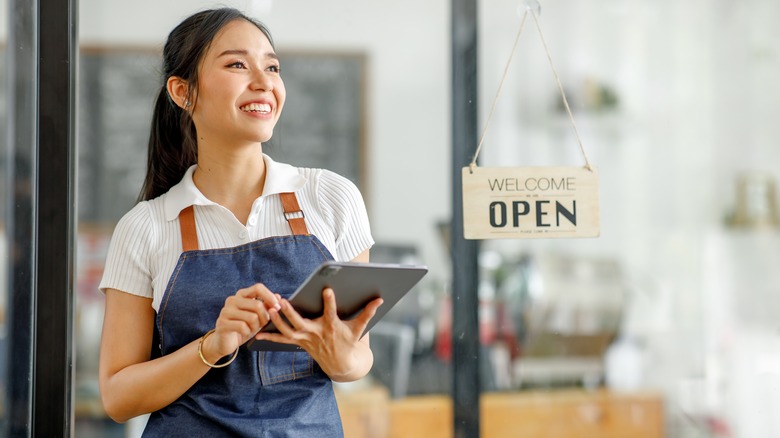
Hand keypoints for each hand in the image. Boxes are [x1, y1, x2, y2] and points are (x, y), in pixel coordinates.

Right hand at [200, 284, 280, 362]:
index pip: (258, 288)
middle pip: (258, 305)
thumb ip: (266, 306)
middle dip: (265, 317)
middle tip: (263, 324)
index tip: (277, 307)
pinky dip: (247, 332)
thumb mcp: (258, 316)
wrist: (225, 342)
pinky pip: (243, 327)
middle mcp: (232, 300)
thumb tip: (278, 296)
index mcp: (241, 295)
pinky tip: (244, 333)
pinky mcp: (222, 323)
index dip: (270, 296)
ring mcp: (226, 311)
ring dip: (256, 326)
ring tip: (252, 329)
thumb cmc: (244, 327)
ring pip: (252, 317)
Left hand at [255, 287, 382, 379]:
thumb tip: (380, 299)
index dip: (330, 301)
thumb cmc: (349, 342)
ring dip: (277, 321)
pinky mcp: (299, 343)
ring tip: (268, 308)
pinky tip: (257, 334)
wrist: (341, 364)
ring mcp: (306, 339)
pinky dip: (270, 337)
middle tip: (281, 301)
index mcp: (332, 327)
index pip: (331, 313)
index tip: (327, 289)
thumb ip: (368, 312)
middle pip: (301, 323)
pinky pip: (282, 340)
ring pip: (288, 331)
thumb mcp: (359, 329)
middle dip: (291, 312)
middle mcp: (317, 333)